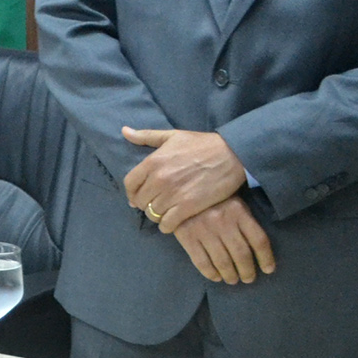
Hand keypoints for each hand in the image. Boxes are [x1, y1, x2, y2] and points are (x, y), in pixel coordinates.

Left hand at [121, 127, 248, 232]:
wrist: (232, 154)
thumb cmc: (202, 144)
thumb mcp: (172, 136)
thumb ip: (146, 136)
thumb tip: (125, 131)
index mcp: (152, 162)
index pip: (129, 184)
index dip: (131, 192)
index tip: (137, 196)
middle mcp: (159, 180)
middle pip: (140, 201)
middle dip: (145, 204)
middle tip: (154, 204)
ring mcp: (173, 194)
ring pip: (152, 214)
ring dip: (156, 215)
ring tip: (164, 212)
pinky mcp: (188, 207)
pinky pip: (167, 224)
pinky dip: (167, 225)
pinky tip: (172, 221)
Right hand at [171, 195, 276, 284]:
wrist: (178, 190)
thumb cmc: (211, 199)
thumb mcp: (232, 202)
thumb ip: (244, 221)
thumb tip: (257, 250)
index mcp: (238, 211)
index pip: (259, 240)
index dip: (266, 258)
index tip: (268, 270)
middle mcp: (223, 221)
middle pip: (242, 254)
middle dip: (247, 271)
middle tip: (248, 279)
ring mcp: (204, 230)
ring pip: (223, 261)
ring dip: (230, 275)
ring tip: (232, 280)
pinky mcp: (187, 236)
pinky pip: (201, 261)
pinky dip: (210, 273)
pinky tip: (216, 277)